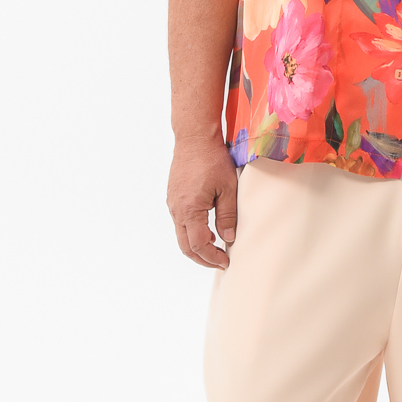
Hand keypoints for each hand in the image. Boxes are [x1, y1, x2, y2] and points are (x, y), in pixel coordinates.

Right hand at [167, 133, 238, 268]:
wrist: (194, 139)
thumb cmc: (213, 160)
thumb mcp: (228, 188)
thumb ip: (228, 216)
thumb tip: (228, 238)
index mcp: (190, 210)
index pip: (198, 245)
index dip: (212, 257)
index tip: (225, 261)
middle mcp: (177, 209)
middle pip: (185, 246)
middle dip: (202, 258)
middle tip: (219, 262)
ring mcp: (173, 204)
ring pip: (181, 235)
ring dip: (197, 245)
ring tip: (216, 247)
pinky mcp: (173, 197)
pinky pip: (180, 222)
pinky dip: (192, 232)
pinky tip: (207, 229)